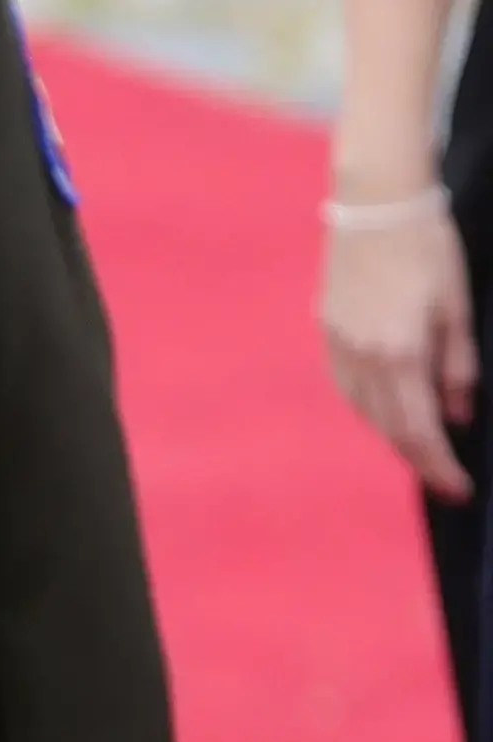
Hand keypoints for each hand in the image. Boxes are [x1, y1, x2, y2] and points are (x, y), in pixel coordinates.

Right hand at [319, 195, 477, 499]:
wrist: (375, 205)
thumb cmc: (427, 247)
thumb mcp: (457, 307)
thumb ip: (456, 367)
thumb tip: (458, 416)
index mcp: (400, 354)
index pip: (419, 430)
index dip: (439, 466)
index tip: (459, 490)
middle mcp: (364, 361)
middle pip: (389, 429)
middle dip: (419, 459)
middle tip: (444, 477)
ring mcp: (340, 349)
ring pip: (365, 413)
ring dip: (393, 435)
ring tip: (420, 445)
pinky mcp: (328, 335)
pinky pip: (348, 388)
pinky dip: (369, 408)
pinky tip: (385, 409)